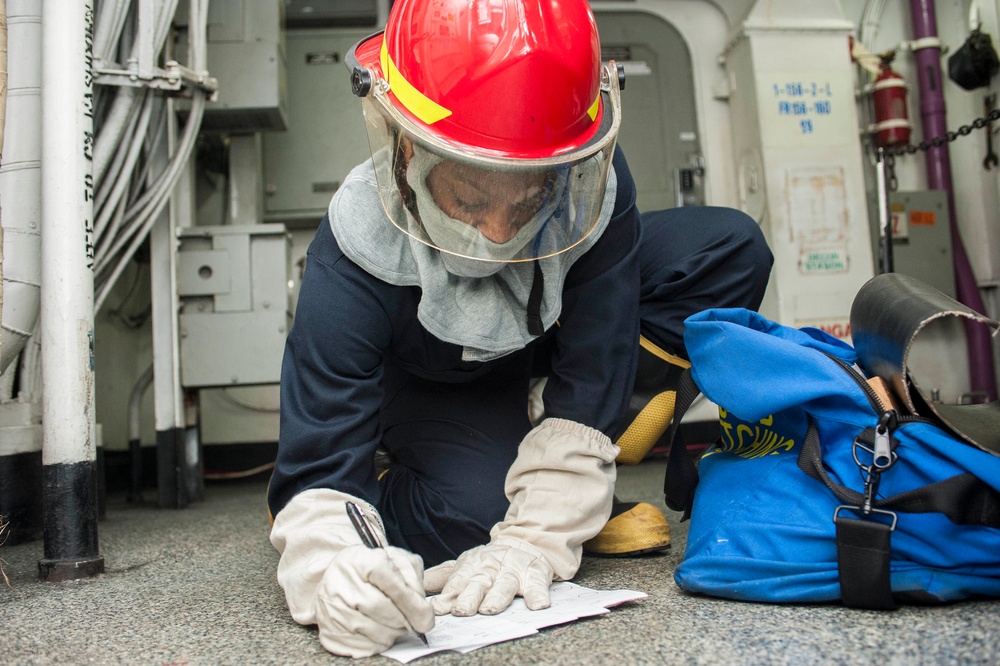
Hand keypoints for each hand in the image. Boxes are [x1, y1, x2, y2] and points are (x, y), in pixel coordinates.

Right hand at [315, 544, 434, 656]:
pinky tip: (382, 632)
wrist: (338, 578)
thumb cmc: (371, 569)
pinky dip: (378, 643)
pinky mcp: (329, 631)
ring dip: (393, 633)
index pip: (389, 581)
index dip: (411, 601)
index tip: (426, 615)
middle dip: (404, 619)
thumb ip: (412, 574)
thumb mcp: (394, 558)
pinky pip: (360, 646)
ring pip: (371, 629)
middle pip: (380, 607)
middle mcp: (341, 582)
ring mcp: (331, 608)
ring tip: (398, 625)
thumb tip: (419, 603)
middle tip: (415, 623)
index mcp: (360, 560)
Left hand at [423, 538, 553, 615]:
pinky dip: (538, 595)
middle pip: (479, 582)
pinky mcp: (536, 574)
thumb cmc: (489, 562)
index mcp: (472, 564)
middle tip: (461, 611)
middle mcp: (492, 566)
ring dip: (497, 598)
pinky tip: (537, 605)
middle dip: (469, 596)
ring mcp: (514, 570)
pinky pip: (538, 585)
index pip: (458, 580)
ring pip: (505, 584)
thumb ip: (442, 577)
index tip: (439, 607)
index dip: (449, 593)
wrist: (524, 543)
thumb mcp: (465, 565)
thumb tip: (414, 585)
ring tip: (490, 609)